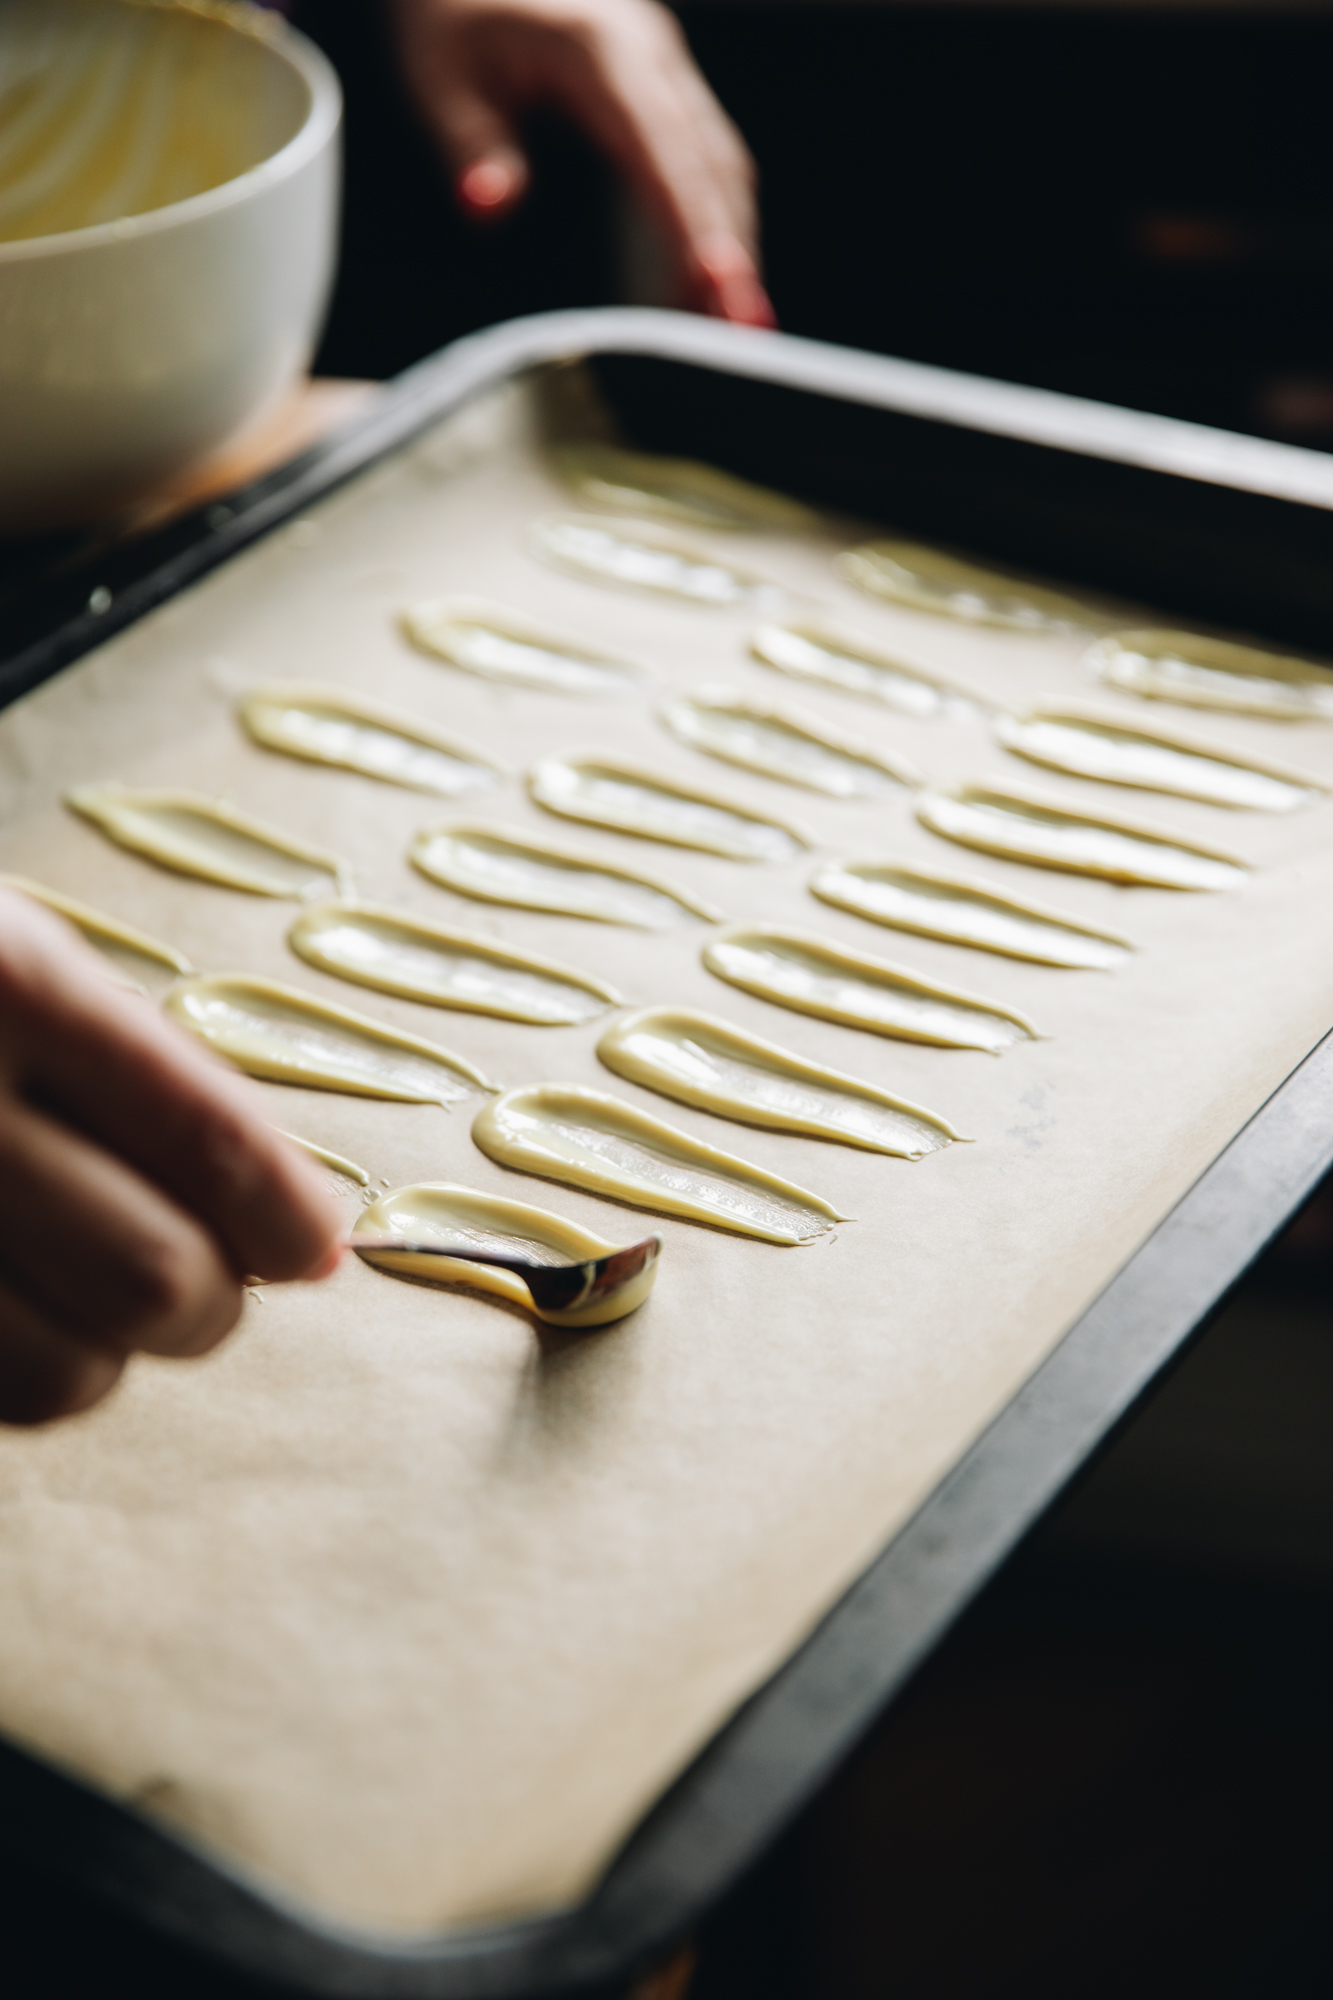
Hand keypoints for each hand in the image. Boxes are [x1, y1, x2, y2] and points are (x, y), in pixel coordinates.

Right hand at [0, 889, 340, 1424]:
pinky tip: (7, 1306)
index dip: (286, 1219)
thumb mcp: (15, 960)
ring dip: (109, 1357)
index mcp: (7, 981)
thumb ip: (142, 1082)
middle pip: (155, 1279)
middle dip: (211, 1304)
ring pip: (65, 1376)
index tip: (314, 1251)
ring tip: (86, 1297)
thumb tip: (298, 1238)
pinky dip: (16, 1375)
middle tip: (206, 1286)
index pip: (207, 1140)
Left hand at [385, 0, 775, 325]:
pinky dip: (714, 220)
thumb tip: (487, 208)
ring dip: (734, 240)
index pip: (663, 148)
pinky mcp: (660, 90)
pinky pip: (702, 161)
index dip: (694, 219)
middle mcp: (651, 56)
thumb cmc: (450, 11)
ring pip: (720, 164)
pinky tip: (710, 281)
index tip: (719, 282)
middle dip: (734, 248)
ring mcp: (663, 71)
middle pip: (713, 163)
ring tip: (741, 326)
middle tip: (748, 332)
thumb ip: (469, 141)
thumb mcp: (438, 72)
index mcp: (603, 50)